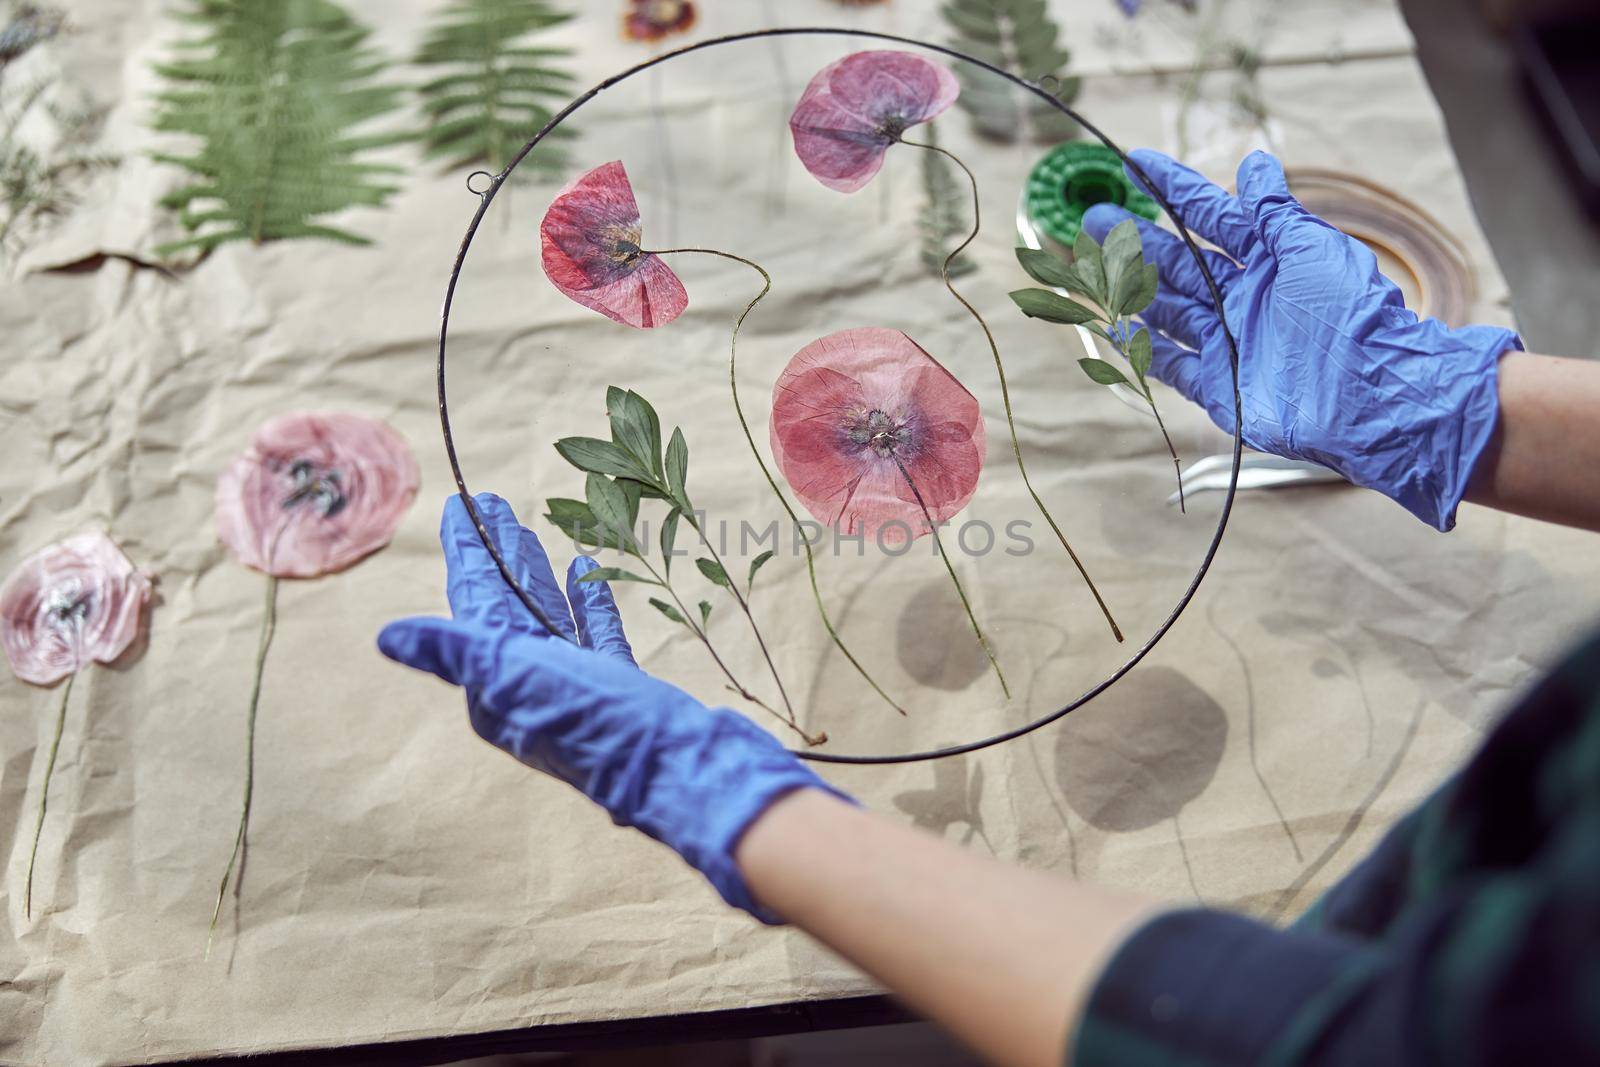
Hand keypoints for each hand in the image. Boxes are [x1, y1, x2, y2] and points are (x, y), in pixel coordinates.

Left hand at [377, 493, 848, 919]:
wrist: (677, 768)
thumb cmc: (593, 720)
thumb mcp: (515, 679)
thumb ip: (454, 653)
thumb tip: (386, 636)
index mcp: (496, 686)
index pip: (472, 607)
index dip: (466, 556)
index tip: (457, 507)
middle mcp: (530, 688)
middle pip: (505, 609)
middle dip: (495, 558)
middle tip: (491, 505)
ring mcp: (577, 688)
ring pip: (546, 619)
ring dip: (533, 576)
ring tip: (526, 530)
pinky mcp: (619, 688)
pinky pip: (594, 636)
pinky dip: (584, 602)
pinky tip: (582, 568)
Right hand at [1084, 150, 1521, 530]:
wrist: (1368, 394)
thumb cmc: (1351, 315)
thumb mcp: (1314, 248)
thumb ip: (1276, 211)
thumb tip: (1256, 162)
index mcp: (1270, 261)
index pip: (1213, 215)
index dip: (1174, 189)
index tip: (1136, 163)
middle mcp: (1245, 298)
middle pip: (1180, 262)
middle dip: (1136, 239)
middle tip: (1093, 218)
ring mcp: (1229, 342)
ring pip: (1168, 309)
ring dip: (1131, 287)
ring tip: (1091, 268)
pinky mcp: (1220, 385)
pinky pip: (1172, 364)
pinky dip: (1142, 349)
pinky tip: (1113, 329)